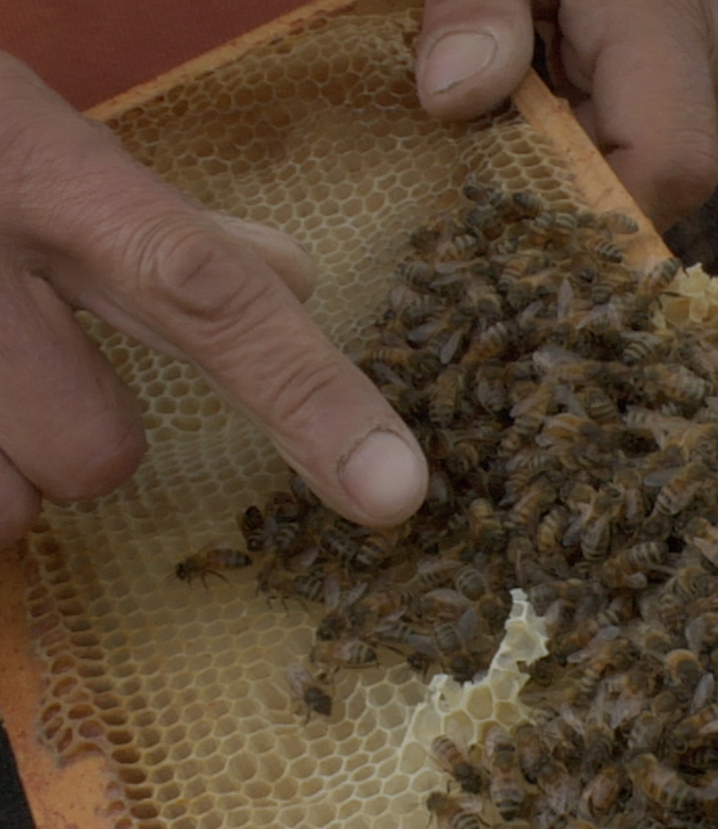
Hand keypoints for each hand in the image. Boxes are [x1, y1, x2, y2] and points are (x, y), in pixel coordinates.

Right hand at [0, 53, 427, 547]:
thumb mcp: (38, 146)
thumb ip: (165, 226)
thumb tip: (296, 274)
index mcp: (43, 176)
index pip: (211, 296)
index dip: (311, 398)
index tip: (394, 489)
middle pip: (98, 458)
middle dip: (75, 433)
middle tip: (21, 368)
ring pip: (4, 507)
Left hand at [414, 0, 717, 229]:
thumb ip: (473, 6)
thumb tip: (453, 95)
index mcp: (662, 14)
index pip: (666, 162)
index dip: (600, 214)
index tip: (523, 219)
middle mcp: (712, 48)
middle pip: (660, 180)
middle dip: (579, 186)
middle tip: (502, 150)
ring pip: (661, 167)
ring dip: (588, 160)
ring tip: (531, 108)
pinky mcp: (707, 78)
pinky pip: (662, 141)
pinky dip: (602, 141)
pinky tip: (558, 103)